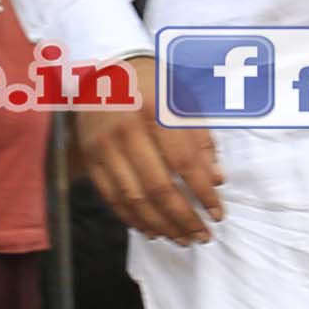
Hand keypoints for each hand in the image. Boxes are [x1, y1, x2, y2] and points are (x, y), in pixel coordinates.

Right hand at [76, 93, 226, 243]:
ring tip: (181, 238)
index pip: (184, 163)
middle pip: (157, 187)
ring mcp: (104, 147)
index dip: (203, 194)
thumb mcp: (185, 101)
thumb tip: (216, 180)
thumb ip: (202, 140)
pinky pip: (111, 198)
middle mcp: (127, 131)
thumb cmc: (155, 86)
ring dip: (160, 225)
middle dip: (183, 218)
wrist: (108, 70)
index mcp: (156, 111)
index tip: (218, 215)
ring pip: (133, 199)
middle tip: (201, 236)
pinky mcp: (90, 159)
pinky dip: (133, 218)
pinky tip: (152, 229)